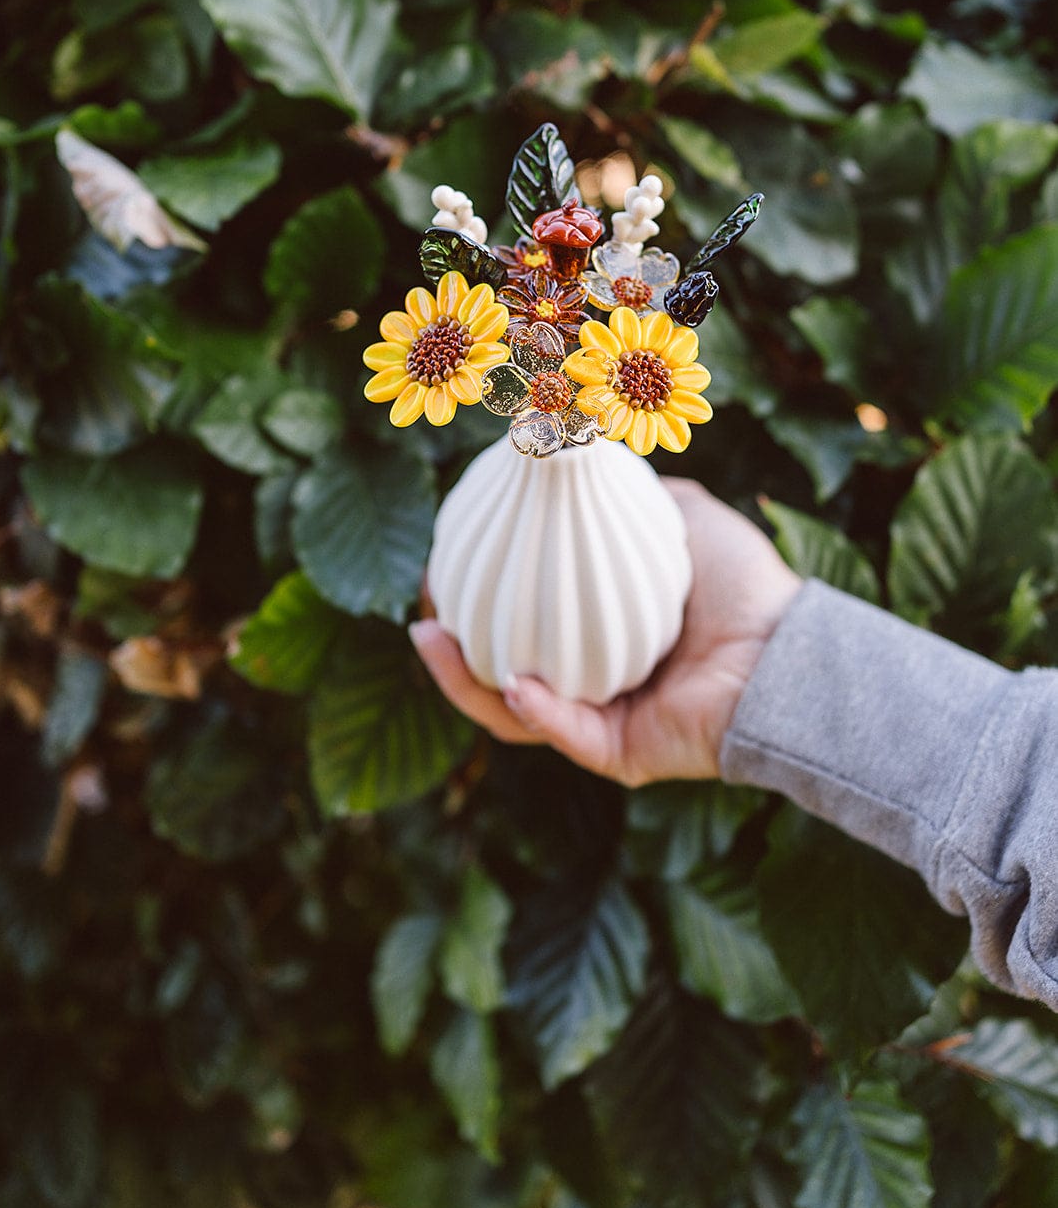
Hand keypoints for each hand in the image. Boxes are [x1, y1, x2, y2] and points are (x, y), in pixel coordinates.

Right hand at [409, 478, 801, 787]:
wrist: (789, 649)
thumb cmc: (746, 582)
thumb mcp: (683, 517)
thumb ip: (635, 493)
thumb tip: (582, 452)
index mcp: (603, 631)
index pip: (523, 619)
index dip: (477, 596)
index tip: (441, 560)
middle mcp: (596, 678)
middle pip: (500, 672)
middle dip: (450, 649)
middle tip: (419, 609)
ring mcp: (603, 721)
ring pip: (513, 714)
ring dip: (465, 684)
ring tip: (431, 638)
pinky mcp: (619, 755)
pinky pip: (563, 734)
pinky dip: (534, 710)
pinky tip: (509, 677)